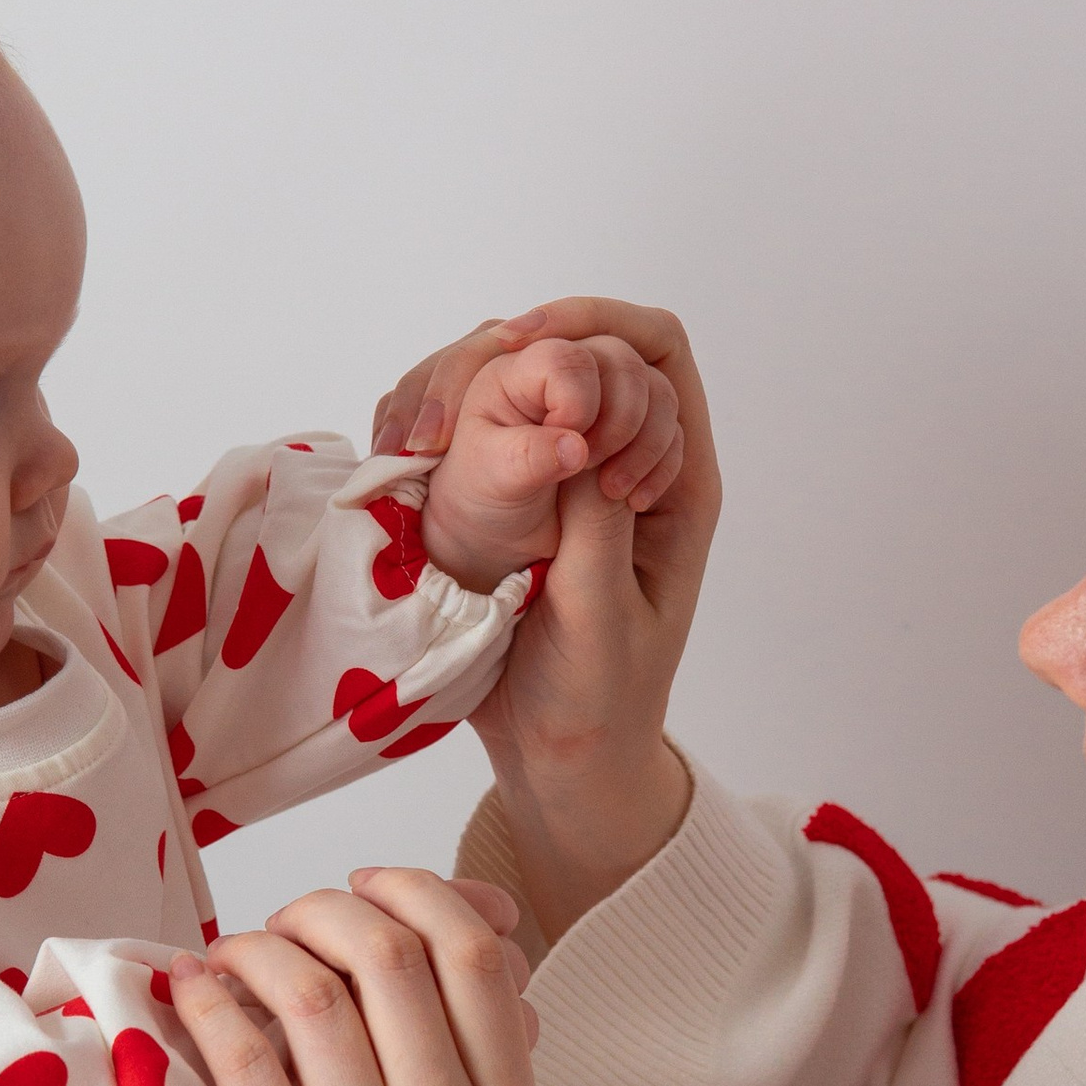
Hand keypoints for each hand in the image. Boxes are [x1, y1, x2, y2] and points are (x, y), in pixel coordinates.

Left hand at [168, 871, 536, 1085]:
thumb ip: (471, 1072)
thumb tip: (477, 937)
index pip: (479, 961)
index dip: (416, 893)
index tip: (364, 888)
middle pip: (394, 955)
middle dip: (322, 911)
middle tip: (282, 928)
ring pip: (313, 993)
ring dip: (255, 950)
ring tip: (226, 962)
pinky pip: (241, 1060)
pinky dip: (207, 1006)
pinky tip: (188, 1001)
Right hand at [380, 299, 718, 944]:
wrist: (562, 759)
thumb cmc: (597, 704)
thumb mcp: (600, 619)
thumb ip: (592, 530)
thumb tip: (576, 432)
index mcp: (677, 485)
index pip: (657, 355)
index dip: (598, 326)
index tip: (529, 347)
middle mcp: (627, 464)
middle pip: (589, 345)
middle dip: (523, 349)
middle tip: (451, 400)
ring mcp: (573, 478)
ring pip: (532, 380)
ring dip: (472, 384)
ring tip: (419, 431)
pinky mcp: (523, 499)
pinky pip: (491, 424)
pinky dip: (448, 419)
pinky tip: (409, 449)